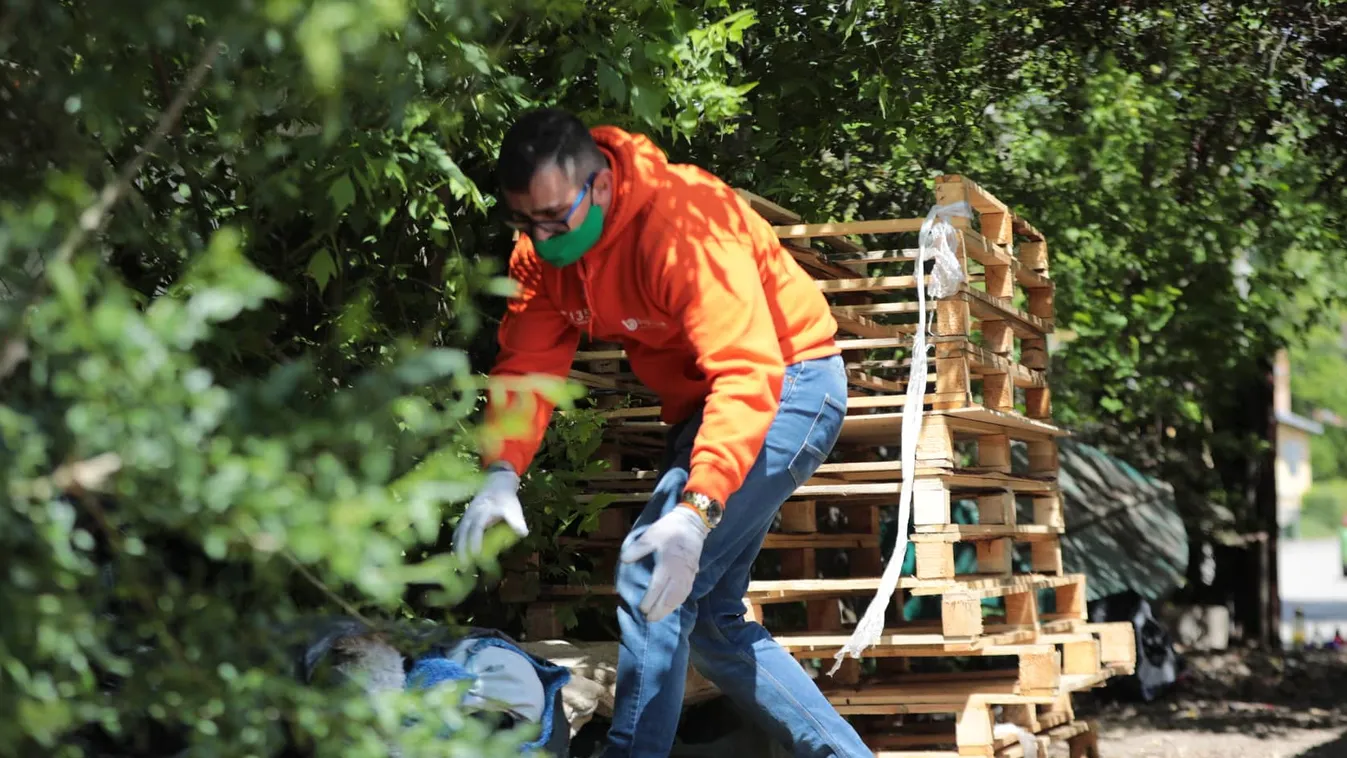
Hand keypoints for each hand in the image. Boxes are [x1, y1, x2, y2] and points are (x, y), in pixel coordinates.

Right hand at [454, 465, 527, 559]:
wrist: (496, 485)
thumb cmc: (506, 500)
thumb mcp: (513, 508)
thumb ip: (517, 521)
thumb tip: (523, 533)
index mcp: (483, 511)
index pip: (477, 527)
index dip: (475, 540)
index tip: (477, 554)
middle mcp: (471, 514)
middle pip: (463, 532)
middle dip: (462, 549)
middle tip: (464, 566)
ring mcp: (466, 516)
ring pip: (458, 533)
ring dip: (457, 549)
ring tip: (460, 565)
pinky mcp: (464, 520)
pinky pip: (458, 533)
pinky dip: (457, 544)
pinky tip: (458, 557)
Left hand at [620, 506, 709, 622]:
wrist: (692, 523)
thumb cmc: (669, 529)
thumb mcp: (650, 535)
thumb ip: (637, 549)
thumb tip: (624, 560)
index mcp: (667, 564)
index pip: (658, 587)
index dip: (650, 600)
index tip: (642, 609)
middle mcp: (679, 573)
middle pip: (670, 597)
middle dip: (659, 610)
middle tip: (649, 620)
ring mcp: (687, 574)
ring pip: (679, 597)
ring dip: (669, 609)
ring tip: (659, 617)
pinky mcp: (693, 573)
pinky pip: (686, 592)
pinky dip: (678, 601)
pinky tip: (673, 606)